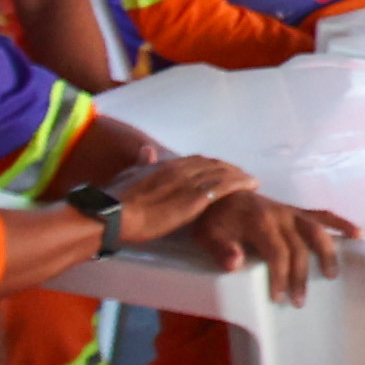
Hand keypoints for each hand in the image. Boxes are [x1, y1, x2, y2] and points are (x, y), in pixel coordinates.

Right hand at [107, 154, 266, 243]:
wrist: (112, 213)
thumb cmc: (115, 200)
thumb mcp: (128, 176)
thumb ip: (141, 165)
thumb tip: (147, 151)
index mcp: (164, 165)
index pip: (194, 161)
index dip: (210, 165)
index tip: (220, 169)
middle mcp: (179, 169)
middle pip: (211, 164)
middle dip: (228, 168)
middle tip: (240, 174)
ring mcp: (189, 183)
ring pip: (221, 172)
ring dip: (238, 174)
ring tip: (250, 180)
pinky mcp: (195, 199)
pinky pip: (224, 186)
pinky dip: (240, 183)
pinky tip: (251, 184)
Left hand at [180, 188, 357, 297]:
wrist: (218, 193)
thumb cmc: (212, 219)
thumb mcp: (207, 235)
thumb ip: (221, 250)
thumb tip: (236, 264)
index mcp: (258, 221)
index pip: (277, 252)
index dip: (280, 276)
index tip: (278, 297)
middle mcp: (279, 214)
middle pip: (299, 247)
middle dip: (301, 275)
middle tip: (299, 300)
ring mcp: (290, 211)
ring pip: (316, 229)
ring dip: (327, 252)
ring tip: (332, 274)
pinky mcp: (295, 211)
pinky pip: (321, 215)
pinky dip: (340, 223)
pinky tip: (357, 233)